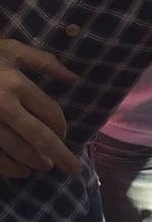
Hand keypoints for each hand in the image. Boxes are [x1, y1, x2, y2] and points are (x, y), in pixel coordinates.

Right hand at [0, 41, 81, 177]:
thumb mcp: (11, 50)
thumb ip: (44, 62)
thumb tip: (75, 78)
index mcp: (15, 84)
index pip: (50, 113)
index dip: (62, 127)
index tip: (64, 134)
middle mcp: (2, 106)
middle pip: (41, 138)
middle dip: (61, 156)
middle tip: (73, 168)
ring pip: (19, 152)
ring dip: (36, 162)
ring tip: (45, 166)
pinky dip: (12, 170)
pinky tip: (22, 172)